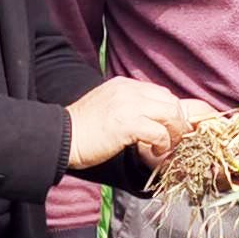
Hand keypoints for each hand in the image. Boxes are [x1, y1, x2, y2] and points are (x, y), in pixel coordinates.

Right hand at [65, 76, 206, 171]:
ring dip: (173, 134)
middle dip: (178, 123)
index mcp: (124, 85)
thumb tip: (151, 122)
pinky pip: (159, 131)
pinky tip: (155, 152)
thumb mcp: (108, 109)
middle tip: (174, 140)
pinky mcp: (127, 123)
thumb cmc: (82, 130)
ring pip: (170, 114)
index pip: (161, 93)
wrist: (60, 137)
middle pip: (171, 101)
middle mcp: (129, 90)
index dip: (172, 112)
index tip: (173, 129)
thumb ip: (129, 108)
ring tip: (165, 147)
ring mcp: (129, 105)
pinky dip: (162, 144)